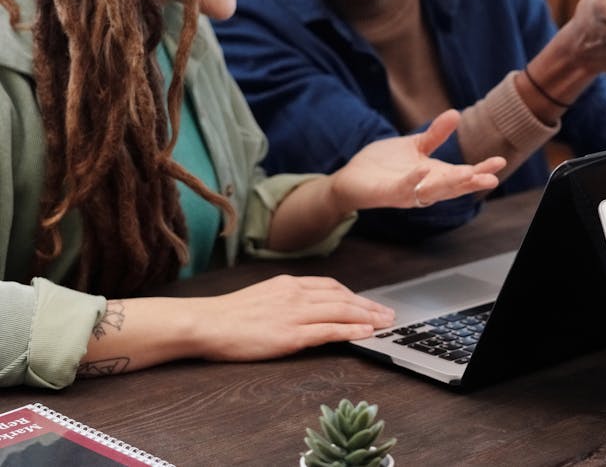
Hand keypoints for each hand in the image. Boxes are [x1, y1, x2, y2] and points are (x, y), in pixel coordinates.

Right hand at [193, 275, 395, 360]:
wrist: (205, 323)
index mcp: (288, 283)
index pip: (331, 286)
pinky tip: (366, 333)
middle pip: (343, 297)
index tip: (368, 302)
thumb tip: (305, 308)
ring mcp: (295, 313)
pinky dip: (351, 330)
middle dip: (369, 306)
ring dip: (368, 317)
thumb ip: (285, 299)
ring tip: (385, 323)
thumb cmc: (226, 315)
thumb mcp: (262, 297)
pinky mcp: (291, 334)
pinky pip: (329, 330)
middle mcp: (296, 294)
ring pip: (341, 311)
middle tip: (388, 313)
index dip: (354, 295)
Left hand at [330, 110, 504, 211]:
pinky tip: (424, 169)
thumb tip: (456, 114)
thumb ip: (435, 134)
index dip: (481, 170)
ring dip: (451, 184)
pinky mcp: (388, 194)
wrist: (352, 177)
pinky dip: (415, 180)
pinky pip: (405, 188)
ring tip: (468, 173)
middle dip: (473, 182)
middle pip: (454, 187)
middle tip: (493, 177)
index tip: (501, 161)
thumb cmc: (384, 164)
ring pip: (434, 192)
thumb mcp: (415, 145)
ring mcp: (408, 193)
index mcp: (435, 177)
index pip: (462, 176)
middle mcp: (426, 188)